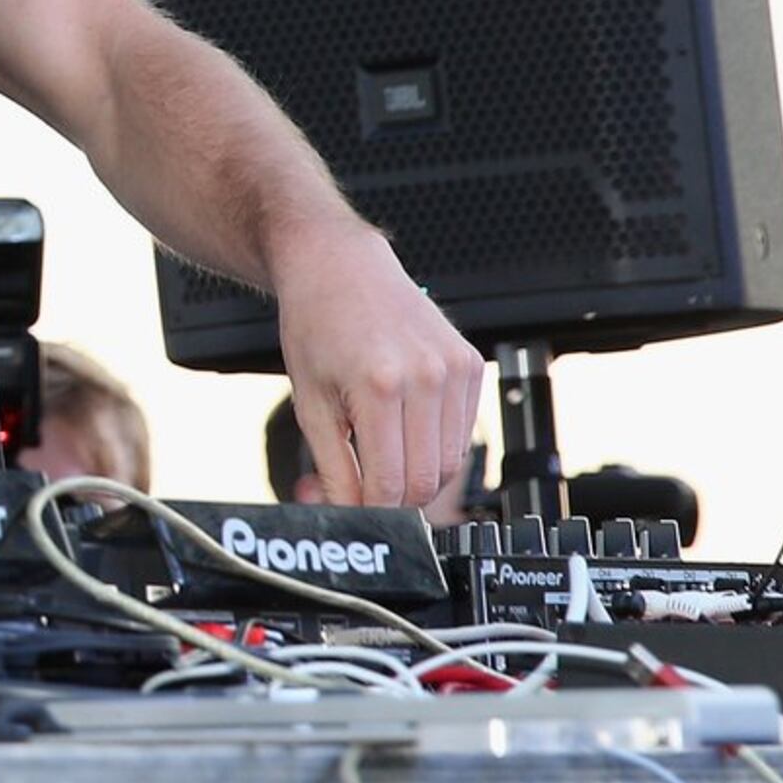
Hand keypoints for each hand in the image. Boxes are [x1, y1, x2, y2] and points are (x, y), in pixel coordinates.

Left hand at [269, 219, 485, 517]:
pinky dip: (435, 445)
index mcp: (380, 386)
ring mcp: (455, 369)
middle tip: (362, 486)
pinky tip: (403, 426)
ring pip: (451, 462)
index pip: (391, 484)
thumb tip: (349, 513)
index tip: (354, 511)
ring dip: (417, 474)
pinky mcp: (471, 364)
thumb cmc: (317, 326)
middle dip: (394, 498)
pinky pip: (462, 432)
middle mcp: (427, 376)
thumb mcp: (310, 404)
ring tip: (379, 452)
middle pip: (428, 480)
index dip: (372, 510)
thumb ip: (333, 468)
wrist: (339, 269)